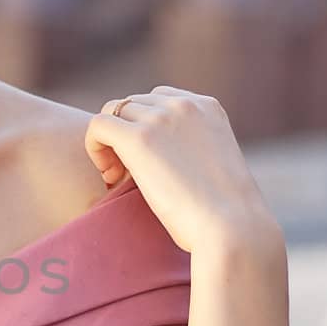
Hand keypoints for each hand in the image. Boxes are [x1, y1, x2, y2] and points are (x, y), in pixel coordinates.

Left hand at [85, 87, 279, 254]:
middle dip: (125, 135)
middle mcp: (185, 105)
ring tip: (118, 179)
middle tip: (127, 176)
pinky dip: (94, 147)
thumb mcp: (212, 165)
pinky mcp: (140, 138)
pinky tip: (110, 177)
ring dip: (109, 144)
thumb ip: (189, 147)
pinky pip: (98, 126)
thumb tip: (160, 156)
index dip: (143, 127)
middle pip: (132, 105)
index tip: (147, 162)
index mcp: (208, 107)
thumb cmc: (225, 213)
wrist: (233, 227)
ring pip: (113, 113)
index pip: (158, 99)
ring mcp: (162, 119)